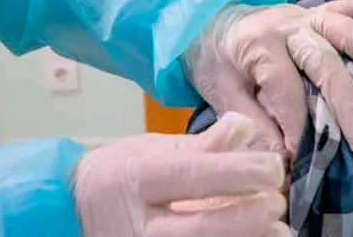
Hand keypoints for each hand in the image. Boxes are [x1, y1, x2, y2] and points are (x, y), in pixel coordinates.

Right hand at [72, 113, 288, 236]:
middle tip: (277, 203)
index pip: (191, 176)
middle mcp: (138, 225)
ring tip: (279, 233)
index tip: (273, 167)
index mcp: (137, 179)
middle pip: (199, 227)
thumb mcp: (153, 150)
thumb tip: (246, 126)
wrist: (74, 211)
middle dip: (245, 217)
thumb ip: (202, 145)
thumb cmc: (120, 175)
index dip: (236, 172)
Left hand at [182, 0, 352, 154]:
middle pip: (322, 59)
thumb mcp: (220, 94)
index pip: (285, 88)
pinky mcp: (314, 11)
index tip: (305, 157)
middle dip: (345, 101)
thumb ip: (253, 123)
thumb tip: (285, 160)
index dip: (298, 124)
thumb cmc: (215, 61)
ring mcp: (303, 14)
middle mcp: (284, 24)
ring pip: (343, 28)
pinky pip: (347, 4)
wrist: (204, 21)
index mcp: (256, 45)